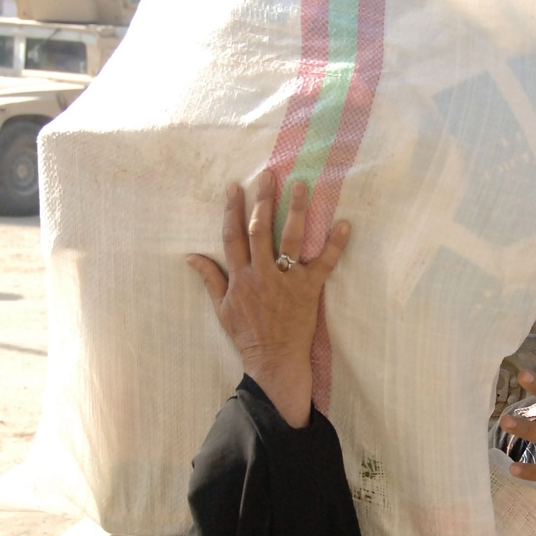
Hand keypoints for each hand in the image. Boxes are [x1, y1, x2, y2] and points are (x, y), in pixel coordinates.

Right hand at [188, 171, 349, 427]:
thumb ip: (209, 279)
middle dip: (264, 199)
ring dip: (297, 210)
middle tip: (269, 174)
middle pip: (261, 229)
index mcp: (239, 277)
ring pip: (291, 238)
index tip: (235, 187)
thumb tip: (191, 256)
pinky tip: (345, 223)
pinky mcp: (310, 290)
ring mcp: (287, 281)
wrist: (274, 362)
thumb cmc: (247, 336)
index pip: (233, 235)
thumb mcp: (221, 309)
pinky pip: (325, 263)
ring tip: (301, 185)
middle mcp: (262, 274)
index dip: (233, 209)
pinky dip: (336, 244)